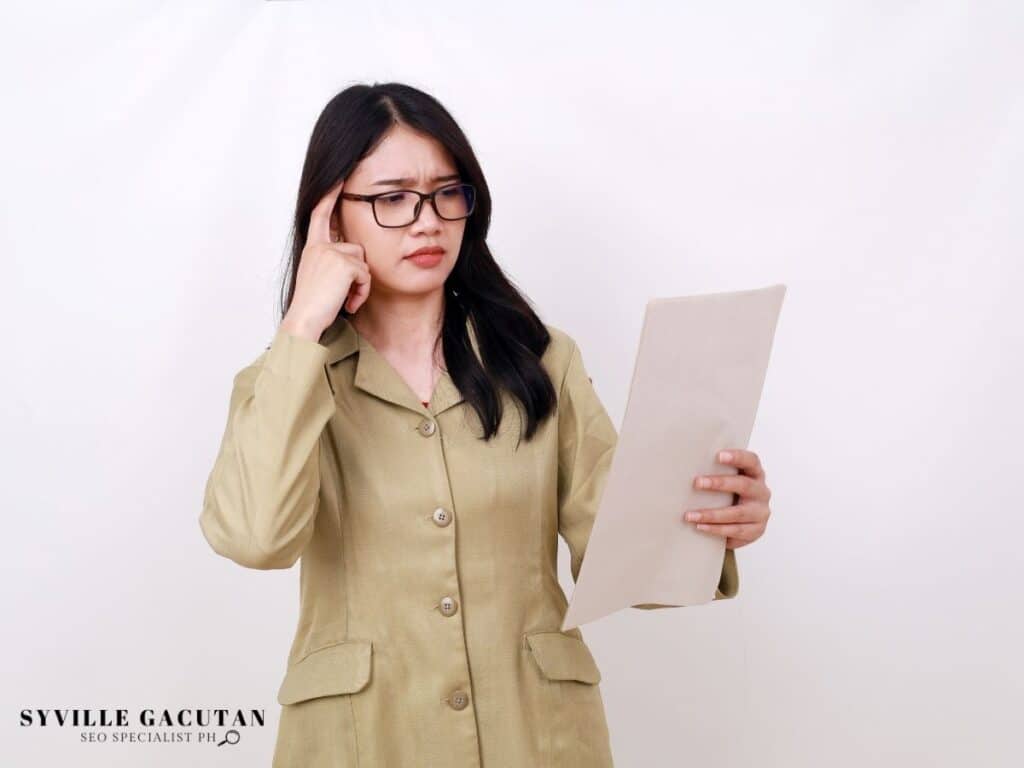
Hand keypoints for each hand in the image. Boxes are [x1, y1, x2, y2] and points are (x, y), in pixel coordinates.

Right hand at [281, 178, 370, 339]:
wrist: (304, 321)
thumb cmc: (312, 307)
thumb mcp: (320, 279)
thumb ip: (332, 263)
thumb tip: (356, 260)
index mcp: (312, 248)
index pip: (320, 214)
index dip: (329, 195)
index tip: (338, 177)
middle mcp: (319, 246)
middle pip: (357, 249)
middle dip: (359, 274)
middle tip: (345, 296)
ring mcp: (330, 253)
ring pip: (364, 263)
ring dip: (361, 286)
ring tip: (345, 300)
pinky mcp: (343, 264)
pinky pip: (366, 275)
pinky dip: (362, 292)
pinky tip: (349, 304)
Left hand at [682, 448, 770, 549]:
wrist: (741, 524)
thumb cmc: (728, 496)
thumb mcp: (727, 483)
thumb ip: (716, 473)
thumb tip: (685, 467)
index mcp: (755, 474)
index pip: (751, 461)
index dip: (737, 457)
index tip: (718, 456)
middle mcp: (761, 492)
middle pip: (744, 485)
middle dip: (719, 483)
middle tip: (697, 483)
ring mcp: (761, 512)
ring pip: (738, 513)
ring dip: (712, 514)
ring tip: (690, 515)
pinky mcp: (757, 530)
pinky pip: (736, 530)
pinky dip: (716, 529)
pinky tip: (700, 526)